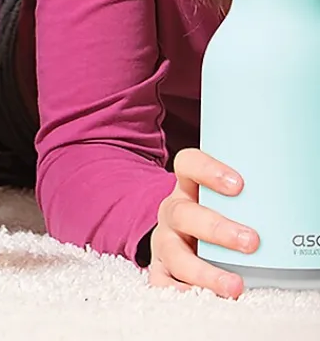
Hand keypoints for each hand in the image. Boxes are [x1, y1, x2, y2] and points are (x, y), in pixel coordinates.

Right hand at [149, 148, 259, 297]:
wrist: (183, 240)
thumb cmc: (216, 219)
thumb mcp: (226, 203)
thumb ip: (251, 202)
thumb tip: (302, 206)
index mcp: (187, 188)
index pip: (188, 165)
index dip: (208, 170)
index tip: (239, 185)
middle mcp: (173, 212)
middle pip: (183, 213)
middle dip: (216, 229)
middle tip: (251, 241)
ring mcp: (165, 241)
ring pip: (173, 251)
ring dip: (204, 270)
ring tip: (235, 285)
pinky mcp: (161, 269)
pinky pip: (162, 282)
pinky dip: (180, 292)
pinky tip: (202, 298)